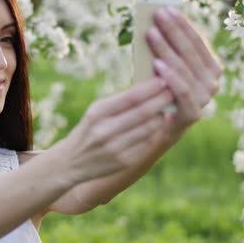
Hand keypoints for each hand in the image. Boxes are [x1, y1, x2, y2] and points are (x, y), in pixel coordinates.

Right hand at [56, 78, 173, 183]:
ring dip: (161, 115)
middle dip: (161, 100)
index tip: (163, 80)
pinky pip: (147, 143)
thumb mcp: (96, 111)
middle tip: (172, 91)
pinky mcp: (124, 161)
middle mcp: (105, 131)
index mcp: (97, 113)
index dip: (151, 88)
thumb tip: (149, 87)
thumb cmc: (89, 129)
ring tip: (167, 106)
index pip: (131, 97)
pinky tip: (158, 124)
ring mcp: (115, 148)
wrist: (71, 163)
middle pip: (143, 112)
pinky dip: (155, 131)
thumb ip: (119, 102)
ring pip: (149, 128)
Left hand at [146, 7, 222, 137]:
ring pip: (186, 69)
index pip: (198, 40)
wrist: (153, 130)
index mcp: (209, 66)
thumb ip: (163, 50)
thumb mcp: (160, 67)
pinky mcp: (192, 114)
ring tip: (151, 34)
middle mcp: (212, 81)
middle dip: (173, 32)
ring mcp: (204, 98)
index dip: (183, 24)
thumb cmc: (156, 91)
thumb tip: (154, 25)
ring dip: (168, 50)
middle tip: (157, 16)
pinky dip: (171, 77)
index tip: (167, 9)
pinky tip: (156, 64)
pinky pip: (183, 92)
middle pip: (191, 52)